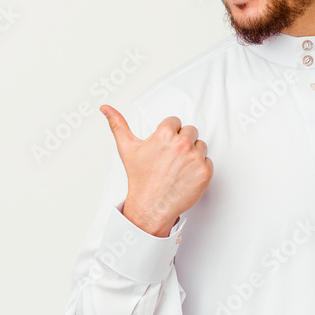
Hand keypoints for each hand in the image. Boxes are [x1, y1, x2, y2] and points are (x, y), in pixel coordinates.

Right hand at [101, 104, 212, 237]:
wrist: (151, 206)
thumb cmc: (140, 179)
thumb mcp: (127, 149)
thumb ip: (118, 124)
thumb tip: (106, 108)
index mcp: (165, 134)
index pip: (175, 122)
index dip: (168, 134)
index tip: (163, 147)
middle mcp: (182, 144)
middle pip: (190, 131)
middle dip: (181, 142)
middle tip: (170, 158)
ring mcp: (195, 158)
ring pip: (200, 146)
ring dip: (192, 154)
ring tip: (178, 167)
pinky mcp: (205, 172)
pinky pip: (208, 161)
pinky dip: (199, 168)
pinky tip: (186, 175)